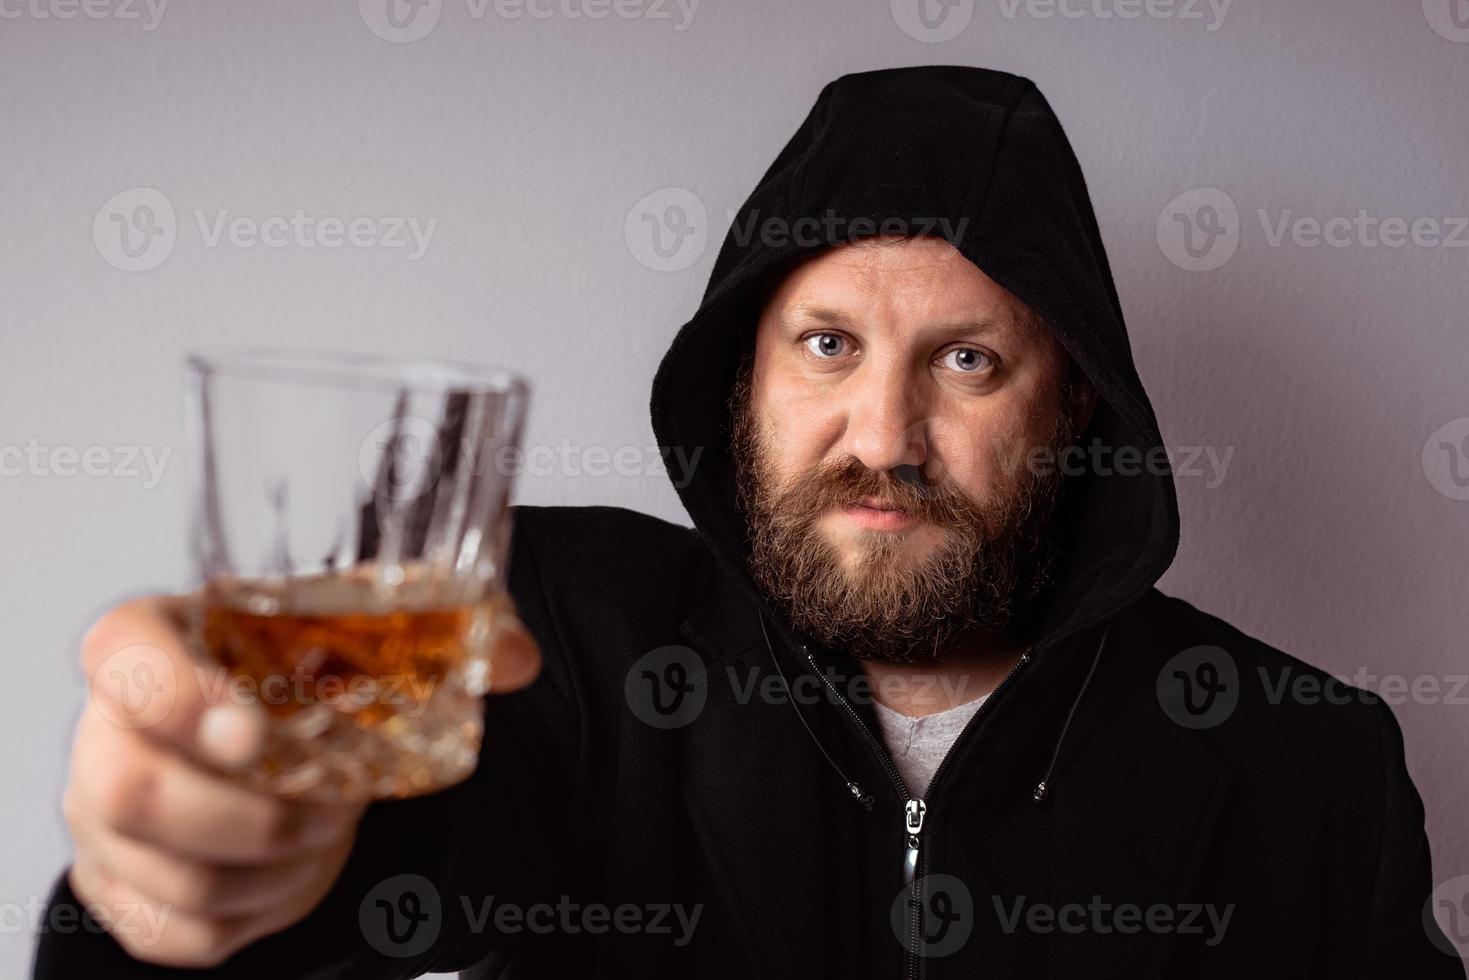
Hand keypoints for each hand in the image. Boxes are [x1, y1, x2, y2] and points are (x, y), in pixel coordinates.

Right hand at [62, 592, 540, 966]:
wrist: (278, 724)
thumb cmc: (308, 671)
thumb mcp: (377, 629)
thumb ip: (450, 627)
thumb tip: (515, 658)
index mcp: (160, 638)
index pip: (117, 652)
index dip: (170, 694)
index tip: (253, 727)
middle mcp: (107, 726)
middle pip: (127, 790)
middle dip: (255, 815)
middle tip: (332, 803)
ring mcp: (100, 813)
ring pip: (169, 872)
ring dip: (275, 867)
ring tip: (328, 828)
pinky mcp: (120, 885)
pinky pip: (177, 931)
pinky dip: (256, 915)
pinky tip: (293, 869)